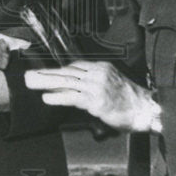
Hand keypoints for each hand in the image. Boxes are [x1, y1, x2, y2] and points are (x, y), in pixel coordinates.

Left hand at [23, 61, 161, 132]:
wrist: (145, 109)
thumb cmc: (131, 100)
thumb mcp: (113, 84)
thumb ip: (96, 82)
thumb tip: (77, 87)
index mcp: (102, 68)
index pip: (75, 66)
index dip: (59, 70)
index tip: (45, 72)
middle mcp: (97, 74)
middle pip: (67, 72)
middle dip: (46, 74)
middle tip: (30, 75)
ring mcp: (96, 87)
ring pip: (66, 83)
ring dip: (46, 84)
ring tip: (32, 84)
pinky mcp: (96, 101)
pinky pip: (73, 98)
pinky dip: (58, 98)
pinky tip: (47, 98)